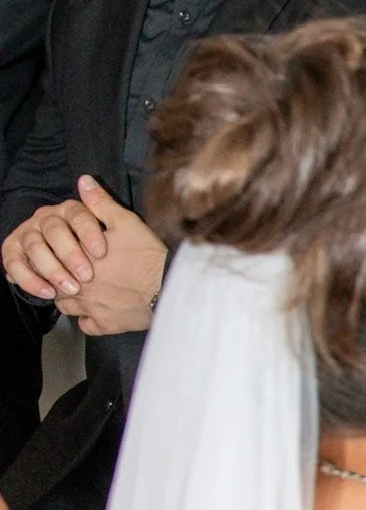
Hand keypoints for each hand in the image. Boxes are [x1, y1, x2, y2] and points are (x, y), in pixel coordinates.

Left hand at [5, 178, 166, 334]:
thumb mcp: (126, 222)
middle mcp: (79, 286)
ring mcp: (92, 308)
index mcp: (79, 259)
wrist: (170, 288)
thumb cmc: (148, 256)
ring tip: (84, 289)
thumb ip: (100, 203)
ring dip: (71, 298)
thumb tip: (83, 182)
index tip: (64, 252)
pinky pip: (86, 326)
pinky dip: (88, 320)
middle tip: (71, 270)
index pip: (52, 258)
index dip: (56, 254)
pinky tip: (98, 310)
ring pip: (66, 306)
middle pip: (55, 282)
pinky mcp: (107, 325)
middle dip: (60, 276)